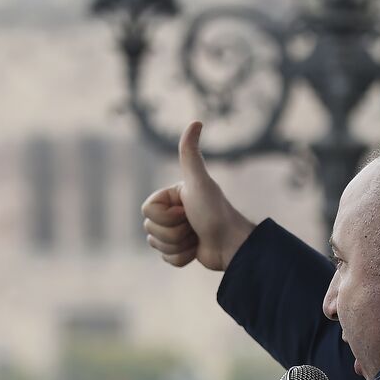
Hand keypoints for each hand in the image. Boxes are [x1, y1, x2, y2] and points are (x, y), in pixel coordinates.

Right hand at [142, 121, 255, 270]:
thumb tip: (196, 121)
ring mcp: (176, 231)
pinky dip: (181, 258)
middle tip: (194, 226)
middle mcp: (173, 211)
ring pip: (156, 244)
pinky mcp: (181, 250)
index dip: (166, 217)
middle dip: (173, 233)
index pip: (147, 212)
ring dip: (178, 245)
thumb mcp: (199, 182)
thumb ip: (190, 154)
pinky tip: (196, 250)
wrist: (232, 245)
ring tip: (196, 238)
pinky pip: (166, 258)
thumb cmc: (215, 212)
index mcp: (171, 195)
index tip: (187, 211)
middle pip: (150, 229)